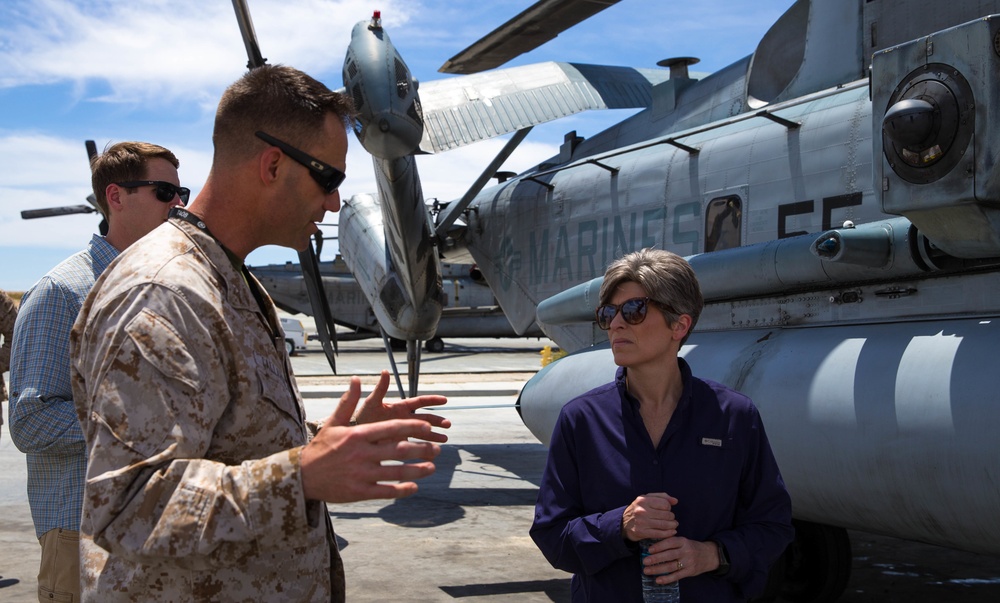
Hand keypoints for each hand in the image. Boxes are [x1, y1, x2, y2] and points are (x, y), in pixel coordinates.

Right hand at [300, 376, 441, 502]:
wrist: (301, 476)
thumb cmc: (320, 448)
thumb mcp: (333, 423)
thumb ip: (348, 402)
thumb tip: (355, 379)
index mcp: (358, 434)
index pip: (391, 428)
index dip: (413, 427)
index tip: (428, 427)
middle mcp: (361, 453)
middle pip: (399, 450)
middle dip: (422, 449)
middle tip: (437, 449)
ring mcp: (361, 474)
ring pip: (397, 472)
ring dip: (418, 470)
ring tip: (432, 467)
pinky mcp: (359, 492)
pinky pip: (386, 491)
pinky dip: (402, 490)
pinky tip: (414, 487)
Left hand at [350, 371, 450, 443]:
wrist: (354, 437)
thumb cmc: (361, 417)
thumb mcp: (371, 403)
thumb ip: (380, 389)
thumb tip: (385, 372)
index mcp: (399, 407)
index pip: (419, 402)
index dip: (432, 400)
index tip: (445, 400)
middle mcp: (403, 419)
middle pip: (424, 418)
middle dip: (437, 421)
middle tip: (448, 424)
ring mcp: (403, 432)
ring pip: (422, 433)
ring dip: (433, 436)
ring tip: (444, 440)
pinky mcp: (400, 444)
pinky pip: (414, 447)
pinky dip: (423, 450)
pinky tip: (431, 455)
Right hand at [622, 492, 678, 541]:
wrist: (623, 523)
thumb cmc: (639, 509)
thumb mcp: (647, 498)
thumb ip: (662, 497)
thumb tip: (675, 501)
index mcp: (643, 500)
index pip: (665, 504)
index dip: (668, 507)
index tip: (666, 510)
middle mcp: (642, 511)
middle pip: (666, 515)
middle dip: (672, 517)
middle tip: (672, 519)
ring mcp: (642, 522)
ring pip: (664, 524)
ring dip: (672, 525)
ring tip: (674, 525)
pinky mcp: (642, 532)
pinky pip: (660, 533)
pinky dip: (669, 533)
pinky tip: (672, 532)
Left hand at [641, 537, 719, 583]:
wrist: (709, 555)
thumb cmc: (691, 547)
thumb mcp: (683, 541)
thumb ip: (671, 542)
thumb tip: (653, 546)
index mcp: (683, 541)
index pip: (670, 542)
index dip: (659, 546)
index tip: (649, 550)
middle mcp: (686, 551)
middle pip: (669, 555)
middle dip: (656, 559)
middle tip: (644, 561)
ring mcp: (688, 562)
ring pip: (671, 566)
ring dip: (658, 569)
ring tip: (647, 570)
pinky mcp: (690, 571)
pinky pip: (677, 576)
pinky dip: (667, 579)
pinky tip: (658, 580)